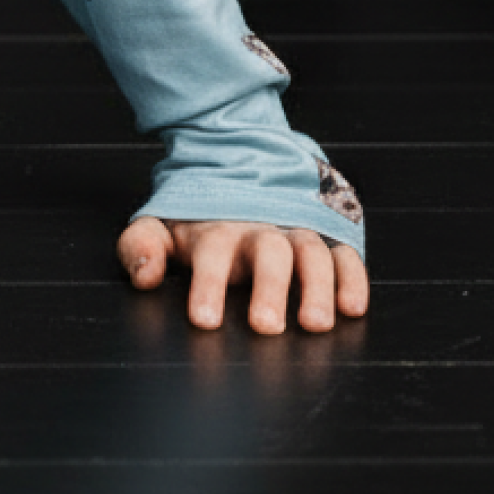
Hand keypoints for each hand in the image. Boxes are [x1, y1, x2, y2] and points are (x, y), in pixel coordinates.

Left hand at [118, 216, 369, 333]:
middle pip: (269, 253)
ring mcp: (297, 231)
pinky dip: (352, 278)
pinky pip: (345, 255)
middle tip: (264, 326)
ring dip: (316, 288)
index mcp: (217, 229)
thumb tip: (144, 276)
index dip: (208, 285)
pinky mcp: (329, 237)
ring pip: (312, 254)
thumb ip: (141, 247)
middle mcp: (261, 229)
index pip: (212, 253)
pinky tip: (351, 307)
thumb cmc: (200, 216)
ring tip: (314, 324)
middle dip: (268, 289)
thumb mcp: (162, 226)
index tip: (204, 320)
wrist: (239, 167)